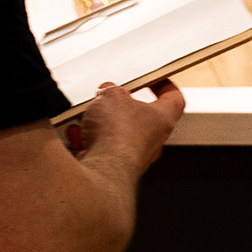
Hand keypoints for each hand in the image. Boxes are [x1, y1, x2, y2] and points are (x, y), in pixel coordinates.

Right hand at [63, 78, 184, 171]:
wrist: (104, 168)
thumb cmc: (117, 135)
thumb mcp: (111, 96)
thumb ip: (111, 91)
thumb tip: (107, 93)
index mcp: (162, 120)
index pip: (174, 99)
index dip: (165, 87)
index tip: (155, 81)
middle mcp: (152, 142)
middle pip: (140, 119)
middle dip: (120, 108)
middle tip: (108, 100)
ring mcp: (134, 158)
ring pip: (117, 136)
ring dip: (100, 126)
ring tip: (86, 117)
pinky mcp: (114, 170)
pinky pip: (101, 152)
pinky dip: (88, 142)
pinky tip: (77, 134)